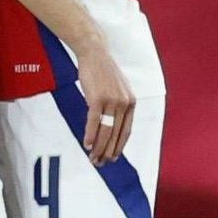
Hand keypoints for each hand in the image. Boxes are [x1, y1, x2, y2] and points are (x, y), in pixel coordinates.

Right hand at [73, 39, 134, 164]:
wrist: (94, 53)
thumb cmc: (103, 71)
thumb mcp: (117, 88)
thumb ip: (118, 104)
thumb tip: (112, 122)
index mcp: (131, 103)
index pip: (126, 132)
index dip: (118, 147)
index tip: (112, 158)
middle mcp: (124, 103)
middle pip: (116, 135)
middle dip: (108, 152)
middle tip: (100, 163)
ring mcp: (112, 101)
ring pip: (106, 131)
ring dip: (99, 148)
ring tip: (93, 158)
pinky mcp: (98, 98)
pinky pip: (94, 122)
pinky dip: (91, 135)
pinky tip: (87, 144)